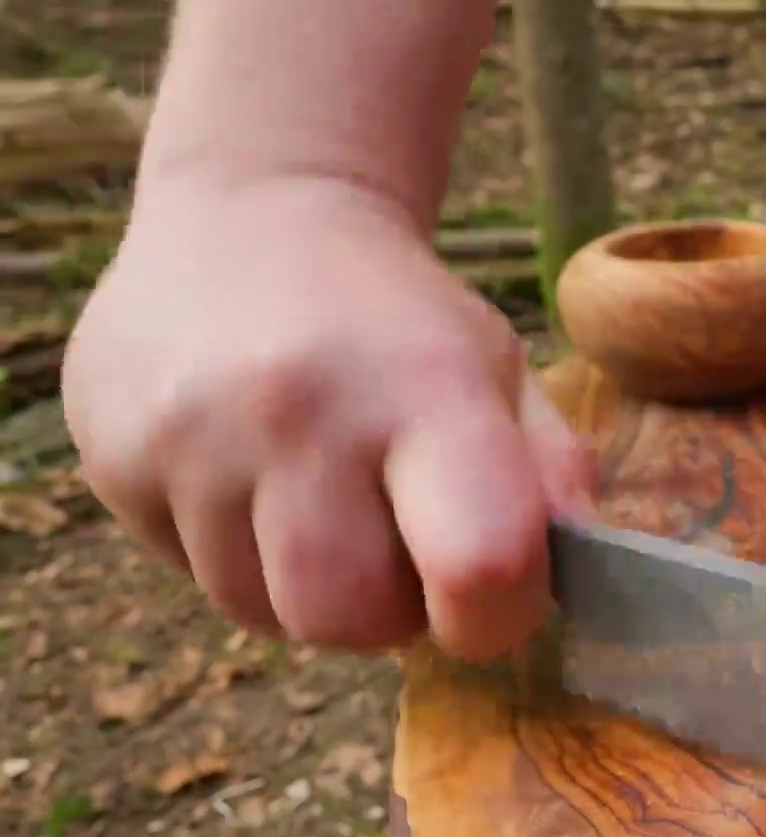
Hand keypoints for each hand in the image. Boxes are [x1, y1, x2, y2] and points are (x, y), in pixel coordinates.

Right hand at [61, 177, 595, 660]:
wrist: (248, 217)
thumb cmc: (399, 320)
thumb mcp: (500, 370)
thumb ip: (551, 475)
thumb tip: (582, 573)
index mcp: (425, 388)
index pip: (480, 564)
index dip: (497, 615)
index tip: (492, 594)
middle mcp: (300, 410)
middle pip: (348, 620)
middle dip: (388, 612)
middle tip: (395, 544)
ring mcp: (191, 435)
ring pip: (262, 613)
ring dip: (305, 588)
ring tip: (319, 499)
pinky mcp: (112, 455)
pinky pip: (188, 574)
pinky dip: (232, 552)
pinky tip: (247, 475)